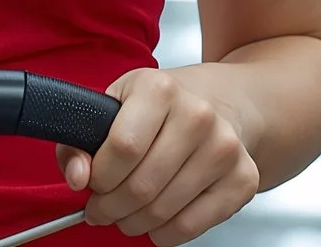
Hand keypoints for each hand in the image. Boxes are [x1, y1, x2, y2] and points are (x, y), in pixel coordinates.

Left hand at [57, 68, 256, 245]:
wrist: (220, 104)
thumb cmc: (159, 109)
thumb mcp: (113, 106)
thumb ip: (79, 140)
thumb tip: (78, 177)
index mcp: (160, 88)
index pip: (121, 147)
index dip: (99, 177)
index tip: (92, 184)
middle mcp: (198, 114)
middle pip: (141, 186)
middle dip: (110, 208)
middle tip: (102, 208)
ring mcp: (225, 148)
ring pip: (162, 212)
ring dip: (133, 222)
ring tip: (126, 212)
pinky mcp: (242, 179)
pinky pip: (190, 226)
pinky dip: (163, 233)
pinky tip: (155, 219)